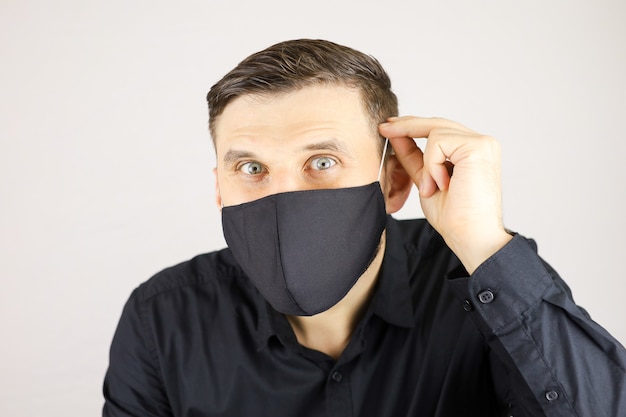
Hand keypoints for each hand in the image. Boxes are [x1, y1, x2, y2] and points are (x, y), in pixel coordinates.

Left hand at [378, 116, 511, 273]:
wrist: (470, 237)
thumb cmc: (453, 217)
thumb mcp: (425, 180)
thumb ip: (414, 158)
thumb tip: (397, 136)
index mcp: (472, 151)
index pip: (439, 129)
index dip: (412, 126)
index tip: (388, 128)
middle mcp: (481, 143)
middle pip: (437, 123)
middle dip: (407, 125)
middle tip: (384, 129)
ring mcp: (482, 143)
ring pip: (435, 132)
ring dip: (425, 163)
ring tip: (432, 188)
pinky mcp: (478, 147)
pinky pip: (438, 142)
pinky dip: (432, 165)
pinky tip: (441, 184)